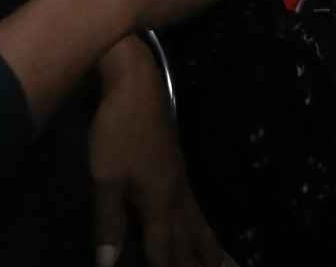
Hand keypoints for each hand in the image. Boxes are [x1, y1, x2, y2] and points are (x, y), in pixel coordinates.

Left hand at [91, 44, 229, 266]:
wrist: (136, 87)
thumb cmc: (118, 133)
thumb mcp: (106, 180)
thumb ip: (108, 224)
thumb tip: (108, 264)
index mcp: (160, 201)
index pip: (166, 249)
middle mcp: (177, 195)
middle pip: (192, 240)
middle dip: (204, 263)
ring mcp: (181, 181)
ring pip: (200, 223)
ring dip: (212, 248)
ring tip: (228, 264)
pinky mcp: (178, 169)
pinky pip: (198, 209)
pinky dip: (205, 227)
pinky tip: (203, 227)